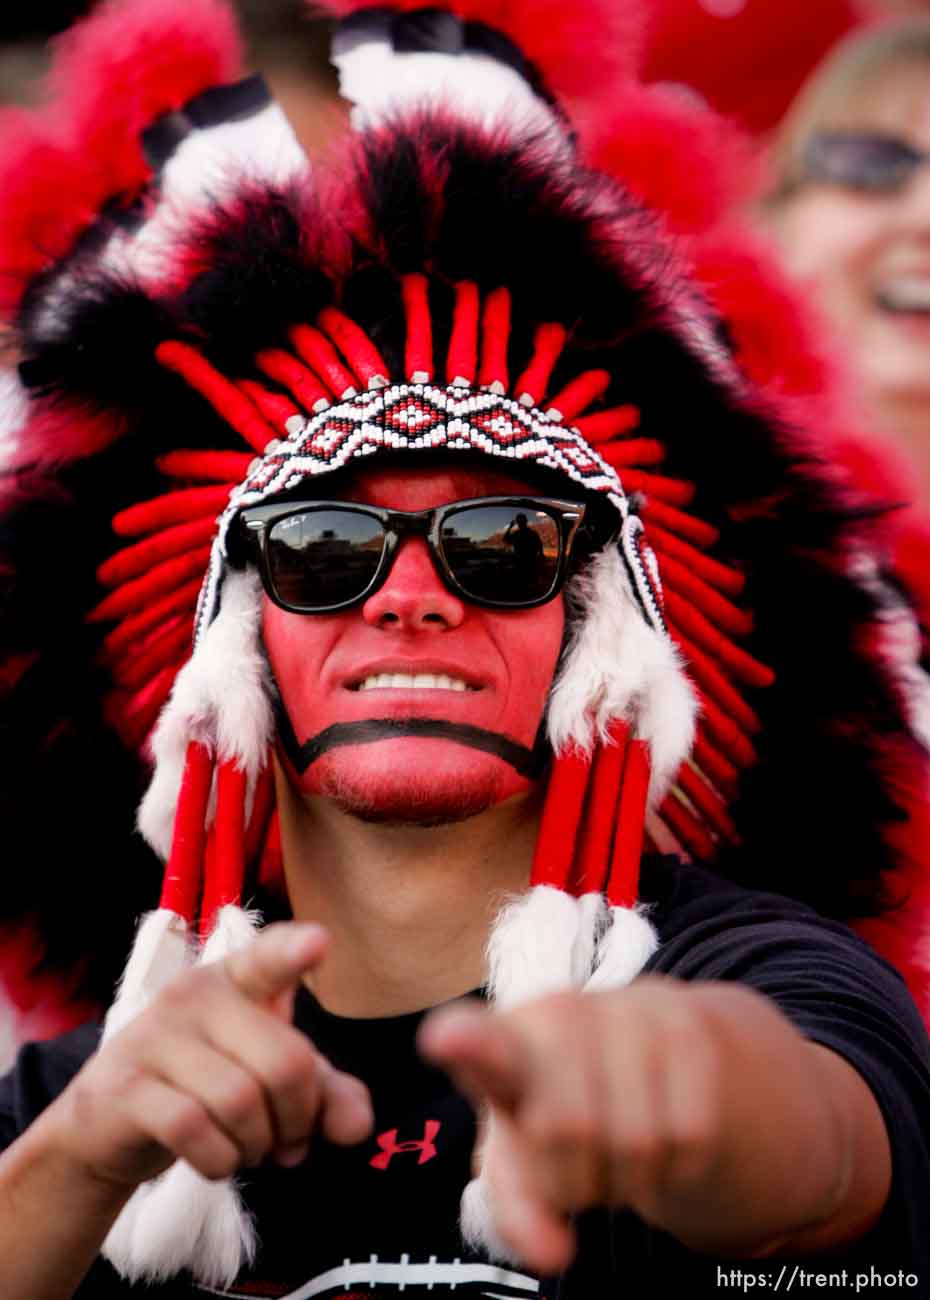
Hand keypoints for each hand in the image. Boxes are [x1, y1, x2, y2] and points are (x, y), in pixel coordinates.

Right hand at [46, 922, 372, 1194]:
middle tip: (289, 1143)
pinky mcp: (124, 1086)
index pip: (268, 957)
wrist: (107, 1123)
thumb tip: (357, 1127)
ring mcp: (154, 1035)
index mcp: (238, 980)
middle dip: (299, 1119)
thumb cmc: (205, 1086)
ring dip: (258, 1145)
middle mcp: (195, 994)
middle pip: (284, 1062)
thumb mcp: (271, 1084)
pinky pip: (193, 1129)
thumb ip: (324, 1096)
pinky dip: (219, 1160)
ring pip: (240, 1101)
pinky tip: (217, 1161)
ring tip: (250, 1150)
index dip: (294, 952)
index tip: (319, 942)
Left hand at [420, 979, 773, 1274]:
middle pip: (567, 1130)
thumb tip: (553, 1254)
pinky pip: (690, 1134)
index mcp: (501, 1042)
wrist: (640, 1047)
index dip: (465, 1045)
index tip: (444, 1041)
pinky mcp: (687, 1026)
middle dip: (575, 1174)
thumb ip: (520, 1209)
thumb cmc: (558, 1108)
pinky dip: (676, 1163)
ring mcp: (624, 1011)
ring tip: (613, 1146)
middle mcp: (559, 1012)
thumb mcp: (524, 1157)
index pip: (478, 1042)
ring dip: (629, 1174)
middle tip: (576, 1163)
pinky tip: (657, 1136)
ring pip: (638, 1139)